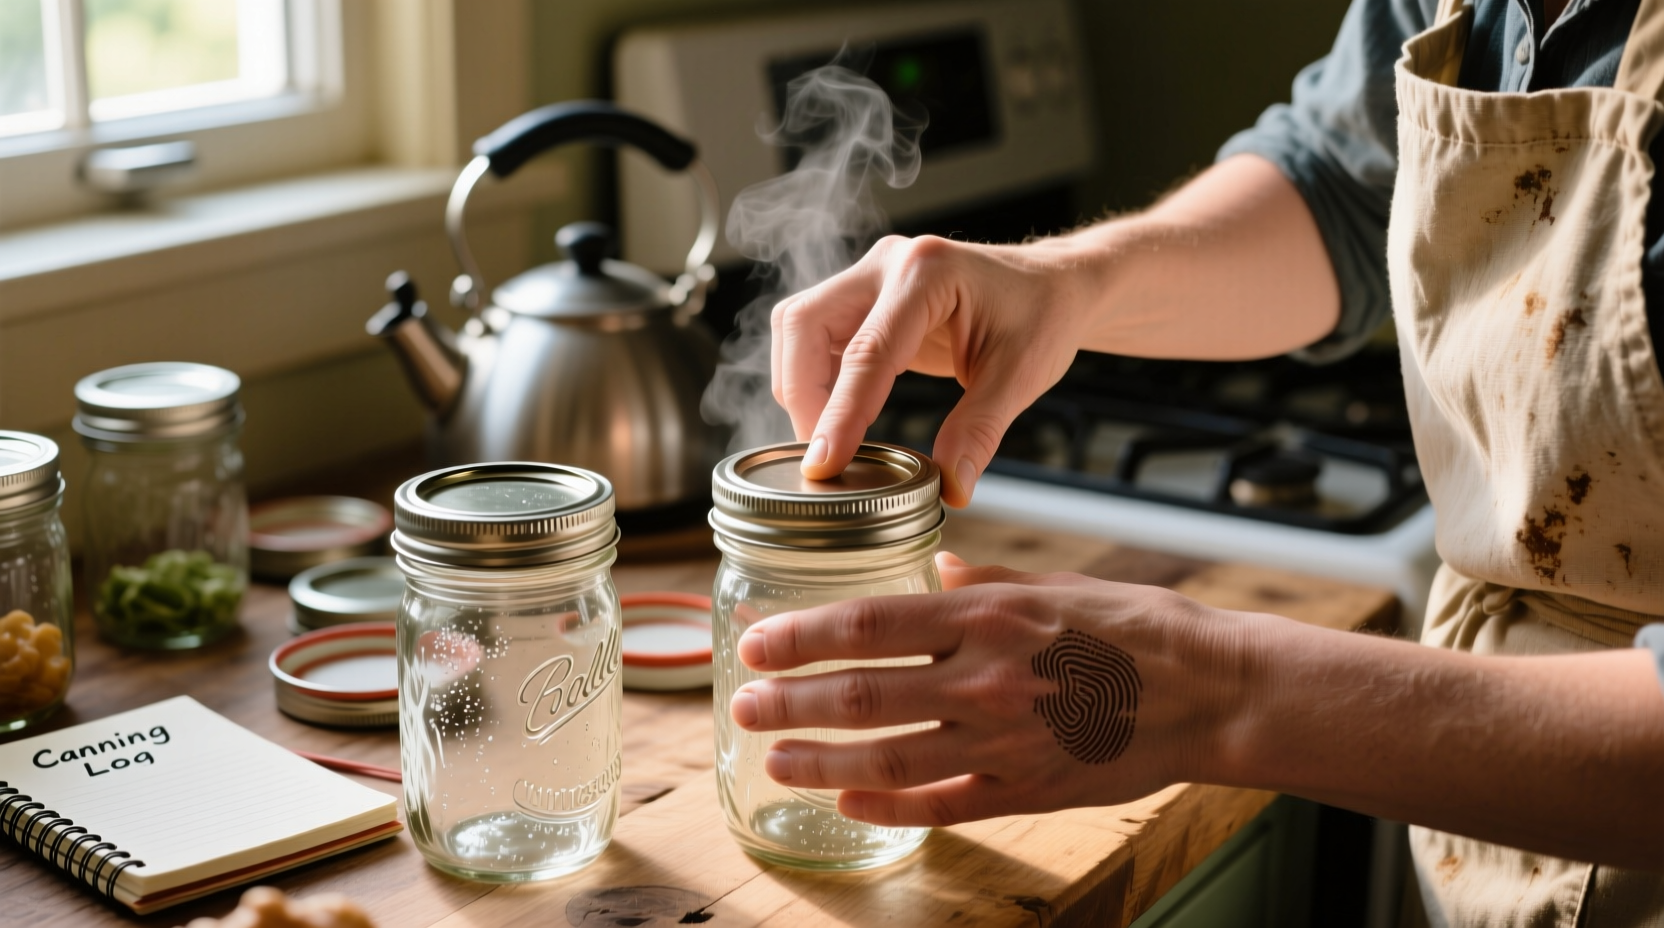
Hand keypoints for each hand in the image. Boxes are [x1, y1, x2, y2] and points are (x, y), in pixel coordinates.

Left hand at [727, 552, 1241, 826]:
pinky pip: (940, 804)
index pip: (869, 625)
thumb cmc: (1137, 629)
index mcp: (988, 618)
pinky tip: (847, 800)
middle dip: (791, 701)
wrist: (1213, 694)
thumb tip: (934, 577)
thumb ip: (984, 586)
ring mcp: (1003, 743)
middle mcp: (985, 680)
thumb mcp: (1056, 584)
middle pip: (862, 696)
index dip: (801, 636)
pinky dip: (887, 804)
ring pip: (887, 758)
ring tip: (773, 757)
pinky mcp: (1025, 790)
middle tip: (744, 703)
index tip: (756, 641)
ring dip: (820, 761)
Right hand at [771, 235, 1099, 505]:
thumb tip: (950, 489)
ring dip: (802, 387)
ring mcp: (870, 277)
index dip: (839, 413)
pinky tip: (838, 417)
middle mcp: (888, 264)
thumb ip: (979, 430)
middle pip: (805, 325)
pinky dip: (815, 380)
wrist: (1051, 286)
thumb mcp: (1021, 376)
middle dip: (804, 396)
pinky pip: (815, 337)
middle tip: (823, 458)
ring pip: (798, 329)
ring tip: (829, 440)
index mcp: (928, 273)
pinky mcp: (863, 298)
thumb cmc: (1042, 317)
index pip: (866, 351)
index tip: (822, 465)